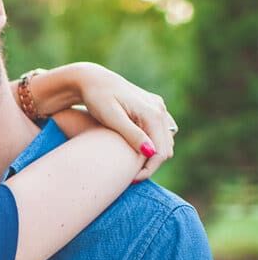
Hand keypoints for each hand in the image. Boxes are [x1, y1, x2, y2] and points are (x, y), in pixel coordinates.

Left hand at [59, 62, 176, 179]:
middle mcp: (160, 108)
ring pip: (166, 142)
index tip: (130, 179)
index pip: (161, 150)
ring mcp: (158, 107)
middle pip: (166, 148)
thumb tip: (150, 152)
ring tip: (130, 165)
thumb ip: (131, 134)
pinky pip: (161, 133)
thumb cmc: (97, 98)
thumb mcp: (111, 117)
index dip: (148, 169)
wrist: (92, 79)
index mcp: (152, 112)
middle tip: (129, 176)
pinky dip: (153, 144)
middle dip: (151, 164)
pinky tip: (136, 151)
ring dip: (153, 155)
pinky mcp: (154, 108)